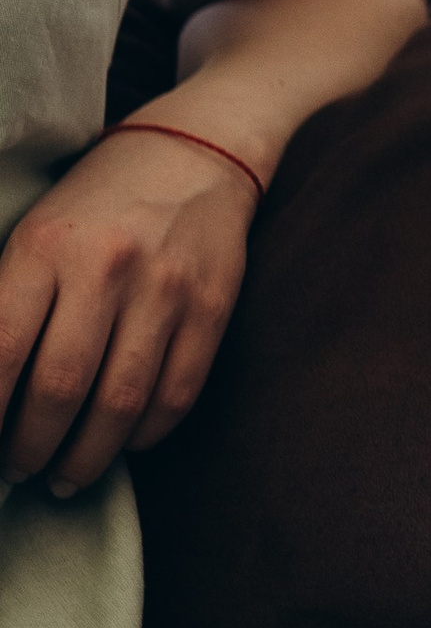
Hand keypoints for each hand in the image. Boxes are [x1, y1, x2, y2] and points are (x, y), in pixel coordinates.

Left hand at [0, 121, 262, 493]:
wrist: (194, 150)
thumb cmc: (96, 203)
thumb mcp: (34, 235)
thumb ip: (8, 305)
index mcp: (45, 247)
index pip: (2, 351)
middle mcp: (106, 267)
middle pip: (60, 387)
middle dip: (31, 447)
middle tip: (19, 471)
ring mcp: (166, 288)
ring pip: (120, 402)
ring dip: (87, 456)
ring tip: (66, 476)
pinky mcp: (212, 306)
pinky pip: (177, 393)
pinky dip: (146, 434)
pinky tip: (124, 444)